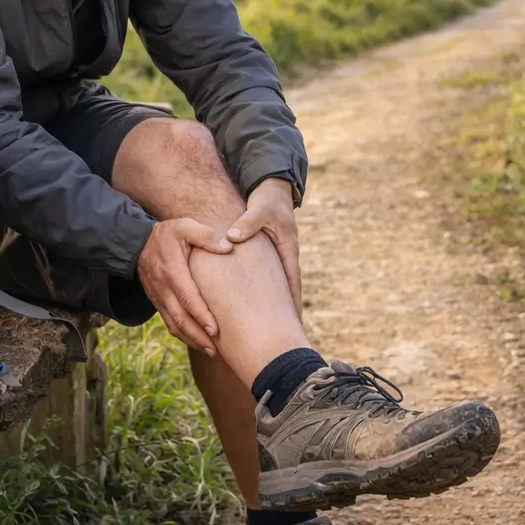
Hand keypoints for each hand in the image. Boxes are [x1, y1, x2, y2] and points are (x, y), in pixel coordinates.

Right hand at [136, 218, 232, 353]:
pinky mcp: (157, 302)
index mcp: (172, 271)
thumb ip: (206, 235)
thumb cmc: (167, 234)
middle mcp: (163, 289)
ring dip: (191, 340)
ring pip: (174, 325)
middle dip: (198, 336)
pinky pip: (169, 322)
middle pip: (181, 318)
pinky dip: (182, 335)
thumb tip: (227, 247)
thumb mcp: (185, 226)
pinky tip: (196, 342)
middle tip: (216, 349)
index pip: (188, 298)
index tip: (215, 330)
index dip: (201, 316)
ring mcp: (158, 297)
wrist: (137, 242)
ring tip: (210, 351)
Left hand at [228, 178, 301, 316]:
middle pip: (288, 291)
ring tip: (272, 329)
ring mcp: (279, 258)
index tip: (291, 324)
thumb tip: (233, 238)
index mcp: (288, 249)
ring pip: (278, 286)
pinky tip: (256, 307)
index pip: (292, 282)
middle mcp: (287, 256)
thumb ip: (247, 223)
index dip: (292, 304)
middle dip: (286, 313)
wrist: (272, 188)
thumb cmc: (267, 200)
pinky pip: (269, 278)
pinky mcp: (271, 256)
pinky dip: (266, 293)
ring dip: (277, 306)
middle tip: (284, 336)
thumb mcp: (258, 209)